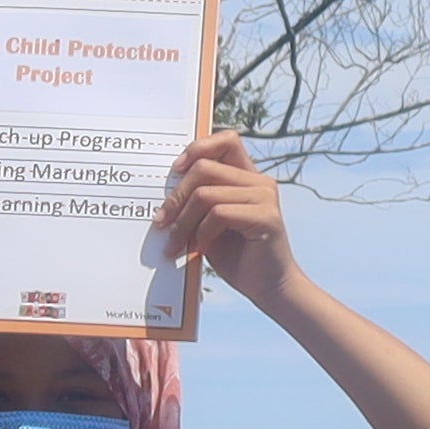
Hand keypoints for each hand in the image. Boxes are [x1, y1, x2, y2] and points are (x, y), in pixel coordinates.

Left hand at [150, 132, 290, 306]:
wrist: (268, 288)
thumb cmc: (235, 256)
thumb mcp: (209, 223)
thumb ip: (197, 201)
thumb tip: (162, 191)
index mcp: (247, 177)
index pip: (226, 140)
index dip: (197, 148)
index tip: (176, 169)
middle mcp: (259, 181)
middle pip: (204, 167)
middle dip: (175, 197)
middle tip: (161, 223)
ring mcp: (265, 197)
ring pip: (205, 194)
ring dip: (183, 222)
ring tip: (175, 244)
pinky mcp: (266, 217)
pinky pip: (218, 214)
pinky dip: (201, 232)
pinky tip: (199, 248)